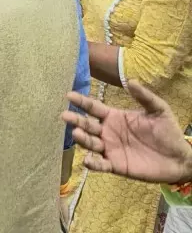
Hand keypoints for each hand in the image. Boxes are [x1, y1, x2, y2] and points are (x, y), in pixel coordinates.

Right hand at [63, 81, 191, 183]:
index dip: (81, 102)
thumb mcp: (159, 110)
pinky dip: (92, 163)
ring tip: (77, 134)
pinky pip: (100, 164)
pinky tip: (87, 161)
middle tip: (65, 115)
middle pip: (86, 125)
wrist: (179, 158)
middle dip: (75, 120)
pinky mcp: (115, 165)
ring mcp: (110, 149)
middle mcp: (108, 132)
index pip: (93, 108)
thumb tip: (130, 80)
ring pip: (90, 143)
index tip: (69, 95)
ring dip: (82, 139)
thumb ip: (145, 96)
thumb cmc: (168, 132)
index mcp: (114, 117)